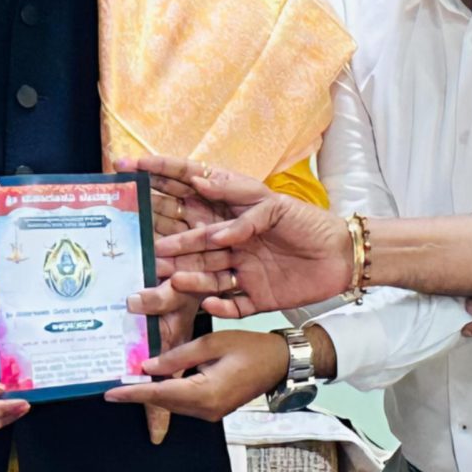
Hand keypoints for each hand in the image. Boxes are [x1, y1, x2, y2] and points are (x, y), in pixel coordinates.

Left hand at [109, 330, 290, 421]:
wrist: (279, 363)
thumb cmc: (251, 348)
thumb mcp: (212, 343)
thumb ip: (178, 355)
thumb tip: (147, 366)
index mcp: (205, 393)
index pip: (160, 393)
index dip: (133, 393)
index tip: (110, 393)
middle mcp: (206, 410)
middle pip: (164, 402)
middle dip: (138, 394)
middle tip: (113, 386)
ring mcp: (211, 413)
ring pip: (173, 405)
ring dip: (152, 395)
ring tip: (128, 384)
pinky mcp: (214, 410)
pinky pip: (184, 404)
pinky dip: (168, 394)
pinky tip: (155, 384)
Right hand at [121, 155, 348, 317]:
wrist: (344, 258)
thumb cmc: (311, 224)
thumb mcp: (276, 203)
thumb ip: (239, 198)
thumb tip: (202, 185)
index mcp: (230, 211)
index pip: (189, 189)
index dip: (159, 175)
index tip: (128, 166)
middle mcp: (229, 240)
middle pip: (191, 241)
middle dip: (169, 244)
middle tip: (147, 249)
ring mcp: (239, 269)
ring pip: (205, 275)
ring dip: (188, 278)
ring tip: (171, 279)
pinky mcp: (253, 297)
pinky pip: (231, 304)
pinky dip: (220, 305)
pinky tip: (211, 303)